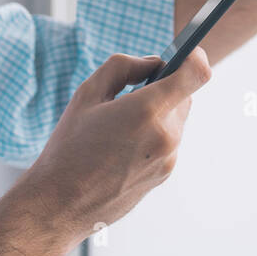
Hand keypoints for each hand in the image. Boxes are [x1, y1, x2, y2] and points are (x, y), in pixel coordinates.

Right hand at [14, 47, 211, 244]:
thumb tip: (153, 63)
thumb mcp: (87, 93)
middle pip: (185, 94)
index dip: (195, 55)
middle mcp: (165, 135)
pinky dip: (153, 134)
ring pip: (176, 118)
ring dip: (158, 112)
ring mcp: (168, 158)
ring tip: (121, 124)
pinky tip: (123, 145)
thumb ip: (124, 67)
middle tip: (134, 92)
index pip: (196, 73)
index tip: (185, 51)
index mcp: (147, 110)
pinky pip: (168, 141)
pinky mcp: (165, 174)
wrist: (60, 204)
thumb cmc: (69, 147)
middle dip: (165, 87)